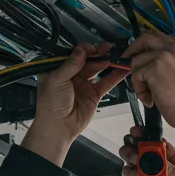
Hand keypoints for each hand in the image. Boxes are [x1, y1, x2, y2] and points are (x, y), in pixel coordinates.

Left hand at [20, 43, 126, 165]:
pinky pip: (106, 82)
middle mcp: (71, 75)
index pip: (74, 54)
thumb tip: (84, 48)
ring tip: (118, 55)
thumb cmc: (51, 103)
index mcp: (58, 69)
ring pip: (98, 69)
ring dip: (107, 62)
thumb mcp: (57, 79)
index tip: (92, 48)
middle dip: (98, 53)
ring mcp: (83, 84)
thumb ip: (72, 63)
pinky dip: (115, 76)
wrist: (58, 127)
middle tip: (108, 48)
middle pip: (87, 60)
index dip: (84, 49)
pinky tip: (123, 69)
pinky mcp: (94, 94)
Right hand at [119, 127, 174, 175]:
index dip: (145, 137)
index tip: (136, 133)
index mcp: (170, 162)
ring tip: (134, 172)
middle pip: (138, 156)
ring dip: (129, 169)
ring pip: (130, 171)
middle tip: (131, 153)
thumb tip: (155, 158)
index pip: (155, 146)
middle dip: (132, 151)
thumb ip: (171, 169)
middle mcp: (155, 171)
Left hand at [125, 32, 174, 131]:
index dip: (145, 46)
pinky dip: (139, 89)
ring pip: (137, 61)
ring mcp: (164, 57)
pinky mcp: (155, 68)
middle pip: (145, 39)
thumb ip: (169, 66)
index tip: (139, 55)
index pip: (159, 39)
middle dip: (133, 50)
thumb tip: (149, 66)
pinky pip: (136, 75)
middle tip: (127, 62)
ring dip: (138, 80)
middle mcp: (174, 49)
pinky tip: (150, 100)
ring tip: (148, 95)